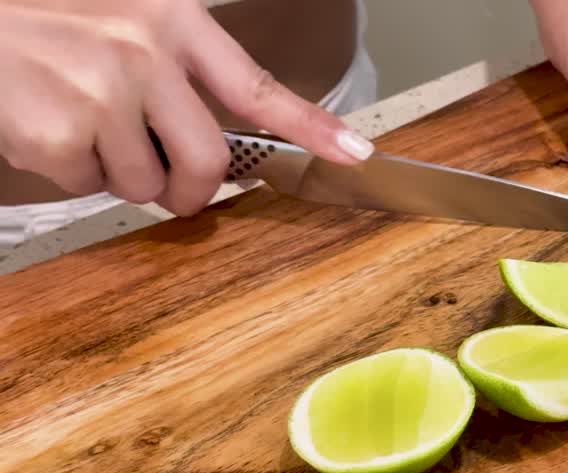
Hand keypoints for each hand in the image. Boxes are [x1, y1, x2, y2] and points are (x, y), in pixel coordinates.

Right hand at [0, 0, 374, 215]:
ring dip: (118, 173)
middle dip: (193, 190)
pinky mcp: (58, 134)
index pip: (257, 85)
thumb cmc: (41, 15)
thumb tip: (213, 147)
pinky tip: (41, 124)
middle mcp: (144, 54)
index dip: (312, 127)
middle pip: (210, 160)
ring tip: (78, 123)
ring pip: (145, 183)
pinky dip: (68, 172)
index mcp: (171, 19)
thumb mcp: (122, 14)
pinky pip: (88, 186)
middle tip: (171, 189)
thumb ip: (174, 65)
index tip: (356, 154)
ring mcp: (102, 95)